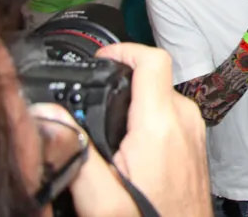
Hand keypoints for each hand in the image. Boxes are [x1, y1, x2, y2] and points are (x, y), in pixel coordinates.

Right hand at [48, 43, 210, 215]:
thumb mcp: (101, 197)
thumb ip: (75, 153)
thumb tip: (51, 117)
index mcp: (161, 124)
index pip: (153, 60)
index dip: (124, 50)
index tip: (102, 58)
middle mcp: (184, 120)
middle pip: (152, 80)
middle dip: (122, 87)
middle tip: (95, 106)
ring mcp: (194, 131)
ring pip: (161, 99)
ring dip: (135, 107)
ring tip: (111, 134)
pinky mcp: (196, 142)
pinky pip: (171, 117)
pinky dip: (149, 122)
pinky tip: (131, 150)